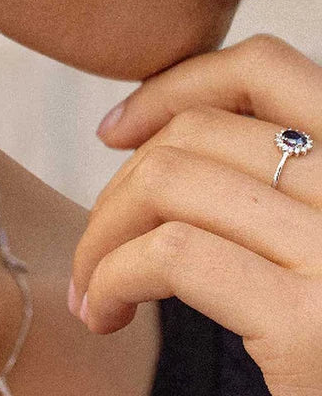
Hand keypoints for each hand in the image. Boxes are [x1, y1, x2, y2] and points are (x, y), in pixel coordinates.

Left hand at [69, 33, 321, 395]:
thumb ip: (281, 190)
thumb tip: (159, 127)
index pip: (268, 67)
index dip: (174, 87)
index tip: (115, 134)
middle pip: (200, 133)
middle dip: (120, 186)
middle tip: (99, 248)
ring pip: (170, 184)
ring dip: (103, 236)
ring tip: (94, 292)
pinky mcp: (311, 328)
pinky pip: (169, 256)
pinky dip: (112, 276)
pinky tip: (106, 316)